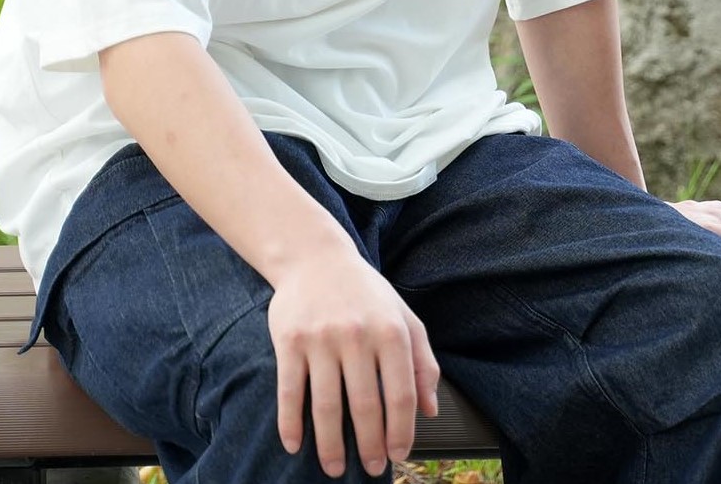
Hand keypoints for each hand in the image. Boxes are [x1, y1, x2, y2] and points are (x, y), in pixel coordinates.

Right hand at [268, 250, 439, 477]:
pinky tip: (295, 446)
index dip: (401, 430)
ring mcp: (322, 340)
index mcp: (392, 332)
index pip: (401, 393)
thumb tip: (430, 411)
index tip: (398, 455)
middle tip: (371, 469)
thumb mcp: (404, 319)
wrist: (316, 259)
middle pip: (366, 405)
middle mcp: (359, 336)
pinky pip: (290, 392)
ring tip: (334, 469)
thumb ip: (422, 362)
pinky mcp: (290, 342)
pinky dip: (291, 424)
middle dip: (369, 445)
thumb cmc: (367, 295)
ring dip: (331, 445)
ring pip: (327, 406)